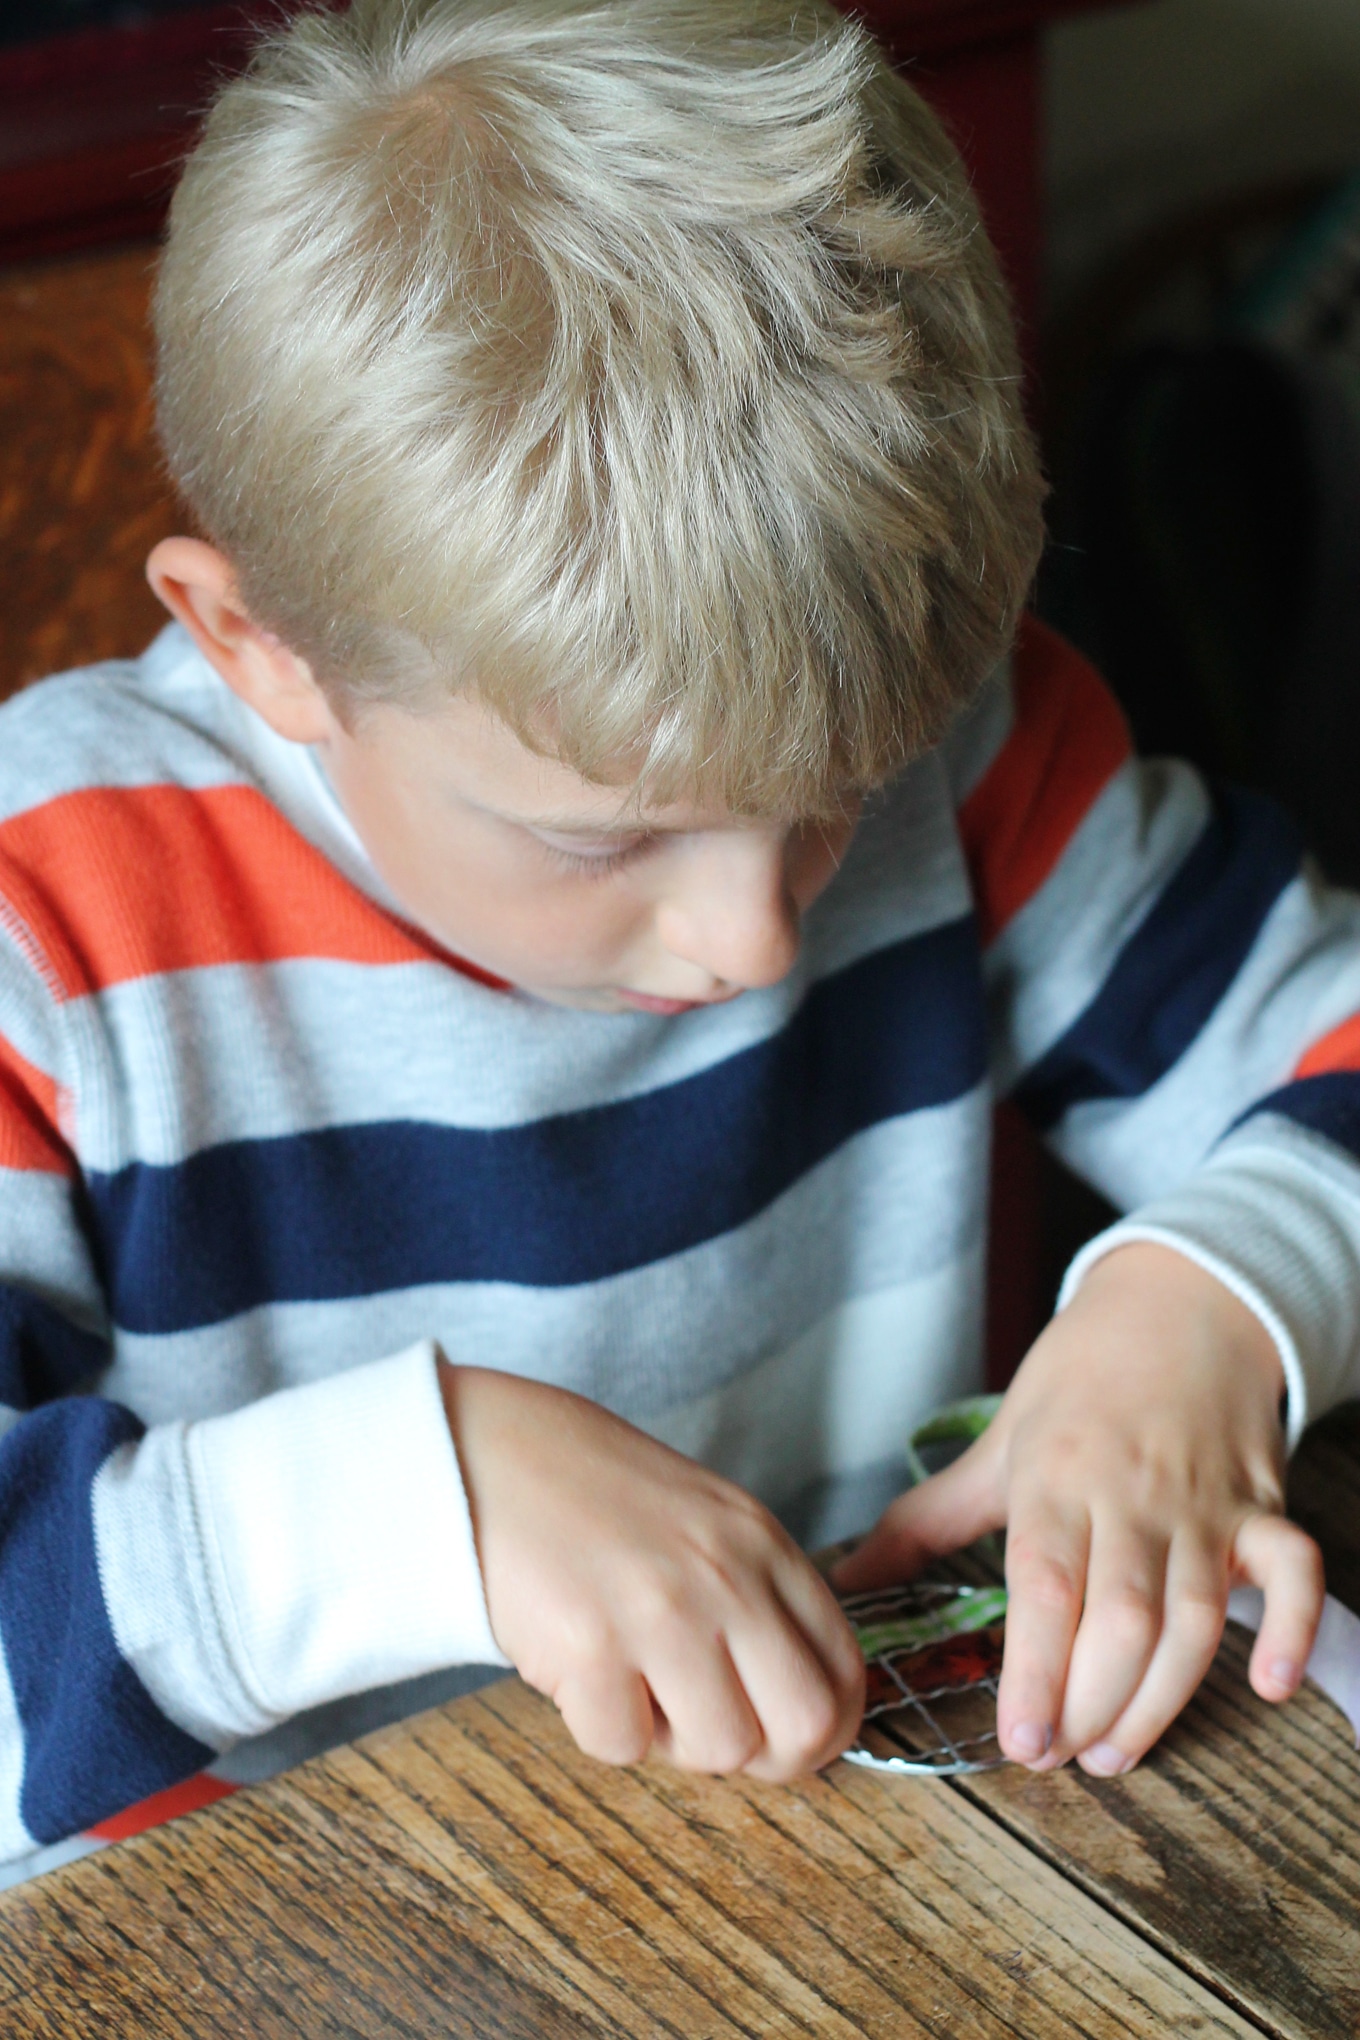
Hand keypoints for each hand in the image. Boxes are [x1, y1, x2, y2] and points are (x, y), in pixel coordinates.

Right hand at [438, 1362, 864, 1779]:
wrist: (488, 1456)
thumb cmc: (595, 1498)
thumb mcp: (705, 1521)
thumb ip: (757, 1598)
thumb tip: (802, 1713)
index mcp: (761, 1543)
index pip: (844, 1670)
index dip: (824, 1728)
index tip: (783, 1736)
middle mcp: (725, 1576)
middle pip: (806, 1726)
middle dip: (766, 1758)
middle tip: (712, 1733)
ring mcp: (660, 1612)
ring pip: (719, 1751)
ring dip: (673, 1741)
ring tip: (634, 1684)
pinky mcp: (589, 1648)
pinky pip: (623, 1746)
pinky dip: (600, 1728)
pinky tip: (580, 1670)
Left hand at [832, 1244, 1324, 1774]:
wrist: (1178, 1304)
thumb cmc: (1078, 1379)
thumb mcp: (997, 1442)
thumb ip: (924, 1521)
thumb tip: (846, 1582)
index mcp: (1055, 1478)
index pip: (1045, 1587)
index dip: (1036, 1673)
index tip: (1018, 1742)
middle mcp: (1130, 1496)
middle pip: (1121, 1620)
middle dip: (1089, 1704)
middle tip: (1056, 1758)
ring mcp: (1205, 1505)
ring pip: (1195, 1617)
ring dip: (1160, 1699)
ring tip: (1115, 1753)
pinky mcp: (1263, 1507)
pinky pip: (1293, 1571)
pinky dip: (1291, 1629)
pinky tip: (1269, 1687)